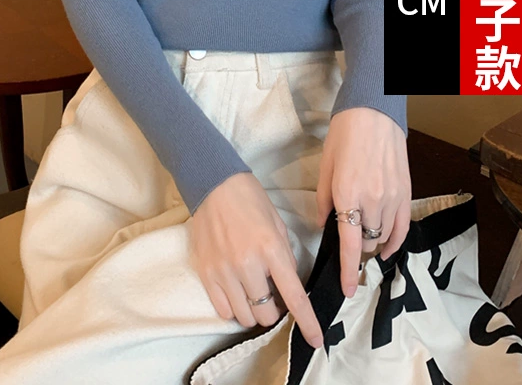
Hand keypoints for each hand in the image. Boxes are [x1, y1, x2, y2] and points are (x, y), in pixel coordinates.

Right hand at [190, 171, 323, 348]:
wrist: (214, 184)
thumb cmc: (249, 199)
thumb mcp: (278, 225)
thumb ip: (284, 257)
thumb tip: (288, 284)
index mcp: (271, 249)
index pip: (293, 296)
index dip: (307, 322)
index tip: (315, 338)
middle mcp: (247, 265)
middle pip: (267, 313)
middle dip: (275, 311)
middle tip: (274, 295)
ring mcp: (224, 271)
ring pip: (244, 316)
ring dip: (254, 310)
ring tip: (253, 291)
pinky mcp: (206, 272)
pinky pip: (222, 309)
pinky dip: (233, 307)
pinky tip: (237, 291)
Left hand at [316, 107, 410, 297]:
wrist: (374, 111)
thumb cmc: (344, 135)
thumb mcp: (325, 167)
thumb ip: (324, 201)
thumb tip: (324, 225)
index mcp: (348, 195)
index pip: (350, 245)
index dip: (348, 271)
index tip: (347, 289)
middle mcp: (373, 200)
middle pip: (368, 243)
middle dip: (357, 249)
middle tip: (348, 246)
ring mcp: (393, 197)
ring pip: (385, 236)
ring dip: (374, 243)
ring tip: (364, 240)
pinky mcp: (406, 192)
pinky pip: (403, 226)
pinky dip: (396, 240)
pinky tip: (387, 246)